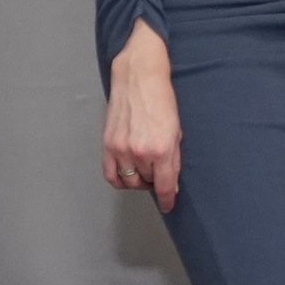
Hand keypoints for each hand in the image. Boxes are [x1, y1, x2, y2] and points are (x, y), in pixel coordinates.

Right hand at [101, 27, 183, 212]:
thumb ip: (173, 160)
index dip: (167, 199)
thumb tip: (170, 183)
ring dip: (138, 181)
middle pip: (147, 182)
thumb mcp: (176, 132)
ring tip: (146, 172)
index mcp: (161, 149)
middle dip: (155, 182)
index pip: (164, 186)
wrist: (139, 79)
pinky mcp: (107, 144)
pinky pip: (110, 174)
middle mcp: (139, 152)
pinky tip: (127, 175)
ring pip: (129, 181)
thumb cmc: (162, 101)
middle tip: (159, 175)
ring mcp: (120, 149)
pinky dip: (119, 179)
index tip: (168, 205)